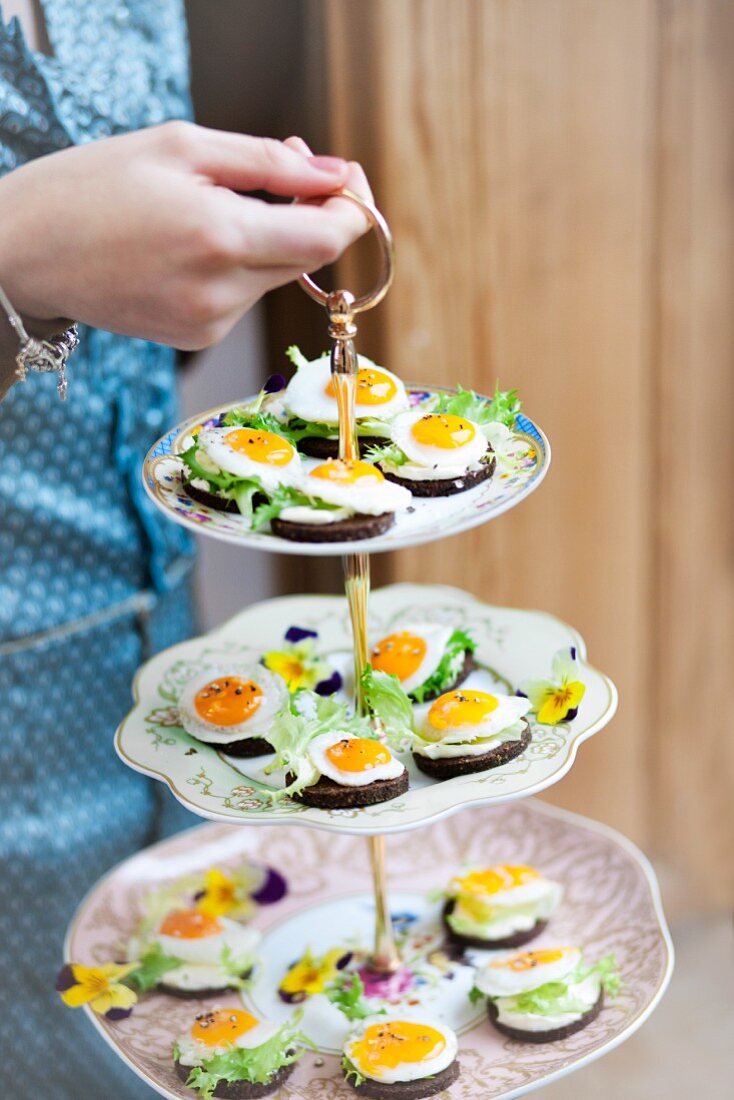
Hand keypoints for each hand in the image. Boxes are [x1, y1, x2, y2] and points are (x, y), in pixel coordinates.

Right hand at [0, 123, 371, 349]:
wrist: (26, 252)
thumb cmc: (94, 186)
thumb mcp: (182, 147)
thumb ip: (270, 164)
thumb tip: (335, 177)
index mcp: (220, 238)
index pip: (329, 239)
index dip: (353, 208)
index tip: (346, 179)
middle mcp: (222, 293)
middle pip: (309, 259)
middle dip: (312, 212)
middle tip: (281, 169)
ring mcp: (209, 323)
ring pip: (276, 277)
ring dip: (272, 238)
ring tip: (219, 203)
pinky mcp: (196, 338)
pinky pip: (243, 296)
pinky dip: (240, 265)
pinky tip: (196, 243)